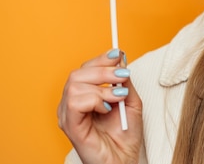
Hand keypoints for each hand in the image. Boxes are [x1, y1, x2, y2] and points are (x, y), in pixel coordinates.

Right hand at [58, 49, 142, 163]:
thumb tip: (120, 61)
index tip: (119, 54)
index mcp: (84, 95)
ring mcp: (68, 115)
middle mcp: (71, 103)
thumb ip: (124, 81)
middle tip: (123, 76)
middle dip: (104, 70)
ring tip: (117, 98)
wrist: (124, 160)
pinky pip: (75, 102)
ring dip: (102, 87)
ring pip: (75, 85)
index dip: (101, 59)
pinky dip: (95, 100)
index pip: (85, 69)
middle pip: (78, 73)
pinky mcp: (70, 126)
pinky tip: (106, 109)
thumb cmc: (125, 135)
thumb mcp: (130, 100)